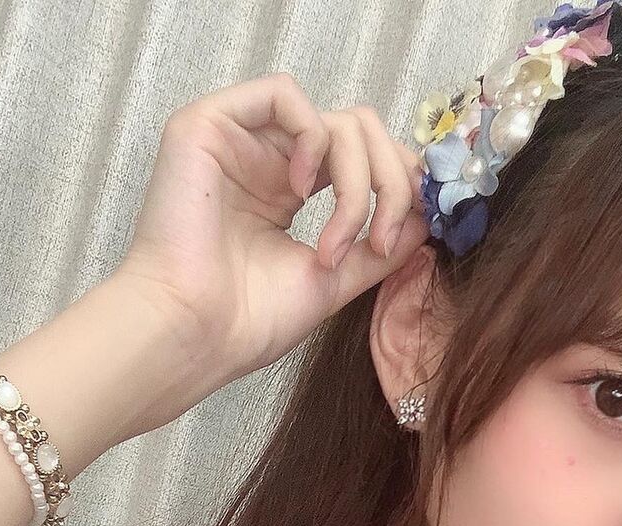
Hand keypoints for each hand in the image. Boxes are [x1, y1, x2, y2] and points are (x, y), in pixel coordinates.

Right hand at [115, 72, 431, 383]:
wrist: (196, 335)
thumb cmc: (248, 321)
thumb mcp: (335, 280)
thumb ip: (380, 246)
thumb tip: (425, 218)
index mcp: (292, 194)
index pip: (365, 158)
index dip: (401, 182)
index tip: (418, 227)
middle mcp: (270, 163)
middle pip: (361, 132)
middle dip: (392, 183)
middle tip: (381, 241)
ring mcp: (241, 141)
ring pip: (336, 119)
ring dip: (358, 181)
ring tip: (338, 241)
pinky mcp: (210, 125)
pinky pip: (284, 93)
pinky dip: (313, 138)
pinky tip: (303, 191)